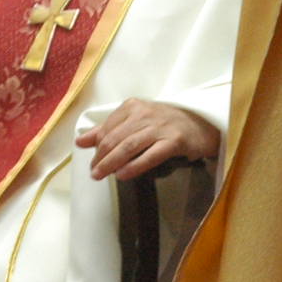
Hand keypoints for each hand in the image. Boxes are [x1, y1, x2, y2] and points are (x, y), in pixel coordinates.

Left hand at [74, 97, 219, 179]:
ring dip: (111, 163)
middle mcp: (146, 113)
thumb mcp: (136, 120)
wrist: (201, 125)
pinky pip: (150, 155)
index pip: (108, 127)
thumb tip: (80, 141)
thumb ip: (108, 129)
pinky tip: (122, 175)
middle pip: (115, 137)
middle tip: (94, 172)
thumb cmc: (165, 123)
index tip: (93, 160)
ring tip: (100, 175)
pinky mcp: (175, 141)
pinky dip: (134, 166)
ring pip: (129, 146)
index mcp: (134, 106)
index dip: (97, 146)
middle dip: (101, 157)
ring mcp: (161, 127)